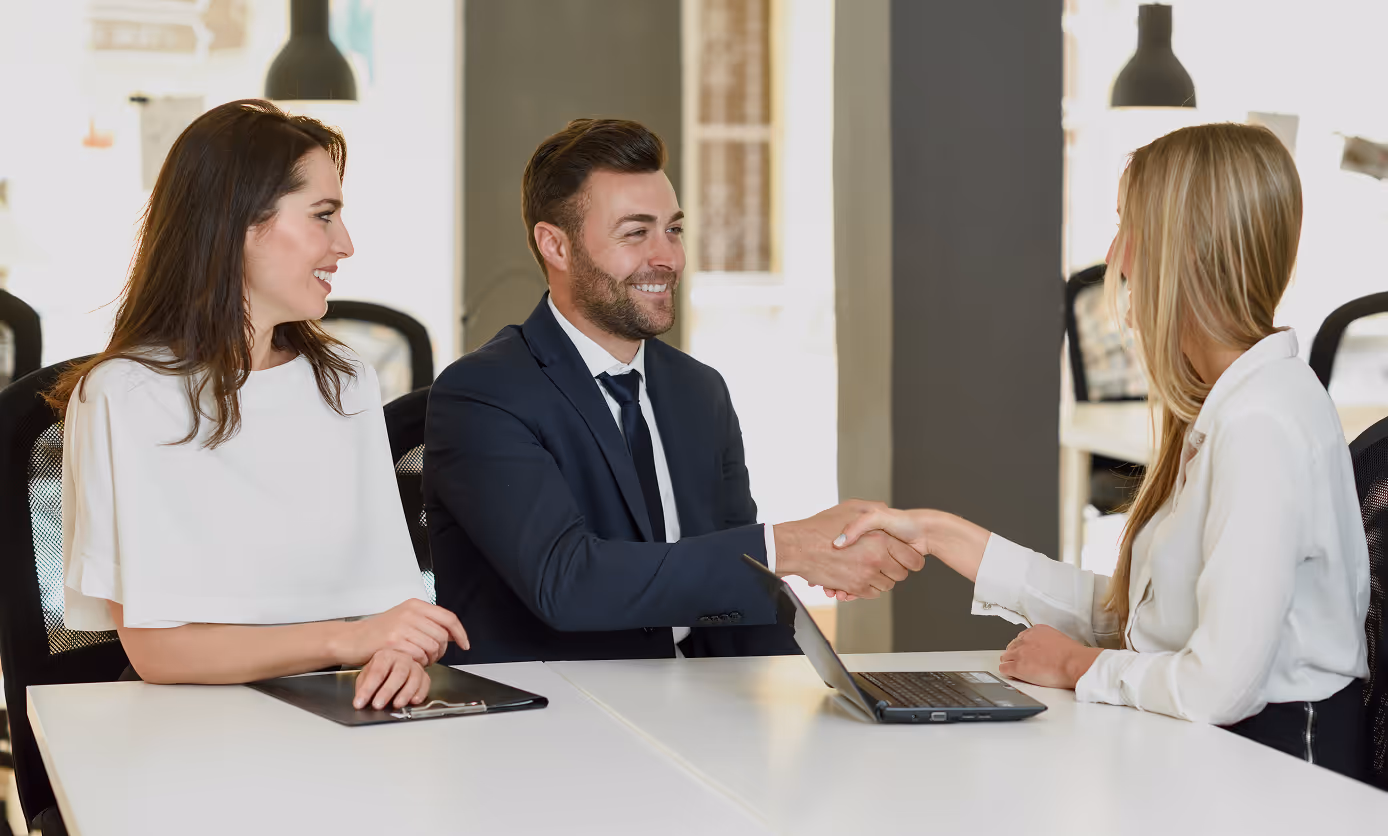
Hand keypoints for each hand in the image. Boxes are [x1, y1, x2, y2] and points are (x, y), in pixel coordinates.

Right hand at [334, 598, 469, 666]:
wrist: (353, 639)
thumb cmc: (379, 632)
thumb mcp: (405, 619)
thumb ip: (428, 622)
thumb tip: (452, 633)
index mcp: (415, 605)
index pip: (449, 618)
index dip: (460, 633)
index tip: (465, 644)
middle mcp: (410, 613)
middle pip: (442, 636)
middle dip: (441, 651)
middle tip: (431, 656)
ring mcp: (401, 627)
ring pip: (432, 647)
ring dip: (429, 659)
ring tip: (417, 659)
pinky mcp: (393, 642)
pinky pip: (418, 656)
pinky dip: (417, 663)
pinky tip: (409, 661)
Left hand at [353, 649, 431, 710]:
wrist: (393, 667)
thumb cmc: (379, 672)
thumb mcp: (366, 677)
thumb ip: (363, 688)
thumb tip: (360, 701)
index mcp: (384, 656)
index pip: (377, 672)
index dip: (368, 689)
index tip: (360, 702)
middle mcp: (401, 658)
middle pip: (398, 674)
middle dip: (387, 691)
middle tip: (378, 705)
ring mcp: (414, 666)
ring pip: (414, 678)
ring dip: (405, 693)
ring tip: (396, 705)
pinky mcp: (424, 676)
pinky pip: (425, 683)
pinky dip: (420, 693)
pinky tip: (413, 701)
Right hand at [773, 501, 923, 597]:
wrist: (798, 546)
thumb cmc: (820, 527)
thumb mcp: (851, 508)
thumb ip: (873, 509)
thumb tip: (887, 510)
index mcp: (880, 539)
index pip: (911, 557)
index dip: (910, 558)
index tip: (905, 557)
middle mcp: (875, 558)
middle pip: (901, 573)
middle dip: (895, 569)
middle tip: (885, 562)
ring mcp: (865, 575)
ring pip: (887, 585)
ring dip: (880, 578)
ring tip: (868, 567)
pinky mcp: (854, 588)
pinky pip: (871, 593)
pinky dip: (867, 588)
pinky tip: (858, 576)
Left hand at [997, 625, 1100, 689]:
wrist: (1074, 663)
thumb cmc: (1073, 656)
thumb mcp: (1059, 640)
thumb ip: (1048, 643)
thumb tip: (1047, 651)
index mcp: (1037, 630)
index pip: (1022, 638)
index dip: (1024, 648)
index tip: (1027, 654)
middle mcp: (1026, 639)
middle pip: (1012, 647)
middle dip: (1016, 656)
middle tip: (1024, 664)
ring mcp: (1020, 652)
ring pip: (1005, 657)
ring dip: (1011, 664)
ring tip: (1020, 672)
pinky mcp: (1017, 666)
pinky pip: (1004, 669)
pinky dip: (1008, 673)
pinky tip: (1015, 677)